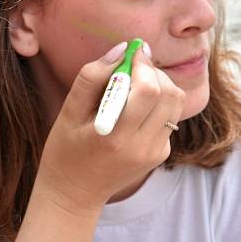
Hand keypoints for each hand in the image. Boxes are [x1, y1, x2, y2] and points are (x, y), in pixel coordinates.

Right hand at [34, 42, 185, 213]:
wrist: (75, 192)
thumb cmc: (65, 149)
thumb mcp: (68, 111)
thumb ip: (92, 77)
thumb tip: (122, 49)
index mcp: (116, 137)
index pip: (149, 90)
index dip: (143, 64)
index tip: (130, 53)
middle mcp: (142, 147)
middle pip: (169, 93)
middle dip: (152, 72)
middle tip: (130, 68)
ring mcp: (155, 152)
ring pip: (175, 102)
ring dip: (159, 84)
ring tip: (133, 85)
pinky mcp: (160, 153)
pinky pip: (169, 115)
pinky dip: (156, 102)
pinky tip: (133, 107)